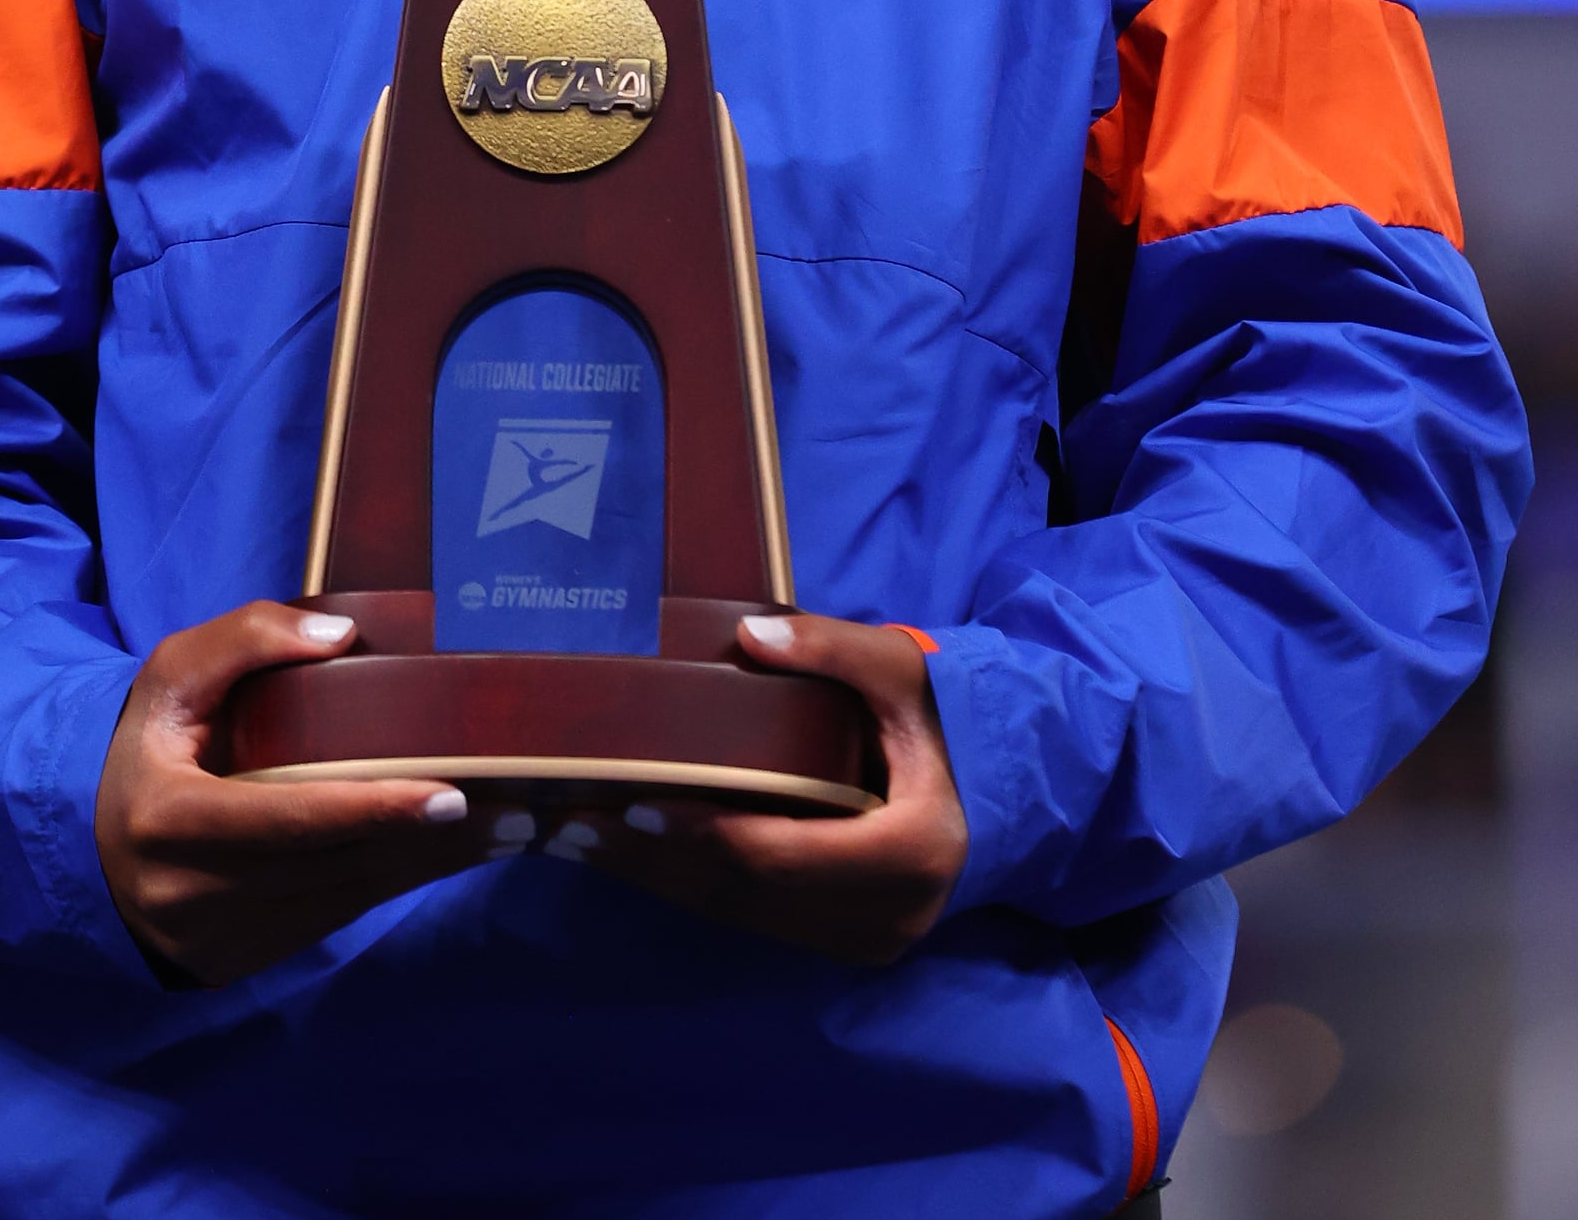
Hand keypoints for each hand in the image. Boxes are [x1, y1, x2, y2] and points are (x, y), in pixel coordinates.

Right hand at [94, 602, 487, 983]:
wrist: (88, 853)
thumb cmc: (144, 749)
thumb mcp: (171, 678)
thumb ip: (244, 642)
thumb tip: (341, 639)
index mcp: (171, 823)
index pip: (286, 819)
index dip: (371, 810)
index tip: (450, 796)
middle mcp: (196, 896)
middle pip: (336, 864)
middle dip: (431, 839)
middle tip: (519, 807)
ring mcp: (224, 939)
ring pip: (348, 897)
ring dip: (431, 863)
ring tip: (512, 826)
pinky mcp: (248, 957)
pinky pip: (337, 915)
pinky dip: (396, 879)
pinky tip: (451, 849)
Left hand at [584, 611, 968, 964]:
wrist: (1009, 786)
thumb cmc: (954, 719)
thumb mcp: (903, 670)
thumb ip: (834, 650)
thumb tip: (748, 636)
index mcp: (906, 853)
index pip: (777, 856)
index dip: (698, 835)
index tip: (630, 804)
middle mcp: (884, 916)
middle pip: (744, 896)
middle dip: (652, 863)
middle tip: (568, 825)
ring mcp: (865, 939)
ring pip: (742, 915)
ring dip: (658, 879)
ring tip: (579, 838)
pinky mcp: (845, 939)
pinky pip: (756, 917)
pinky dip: (692, 884)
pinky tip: (638, 854)